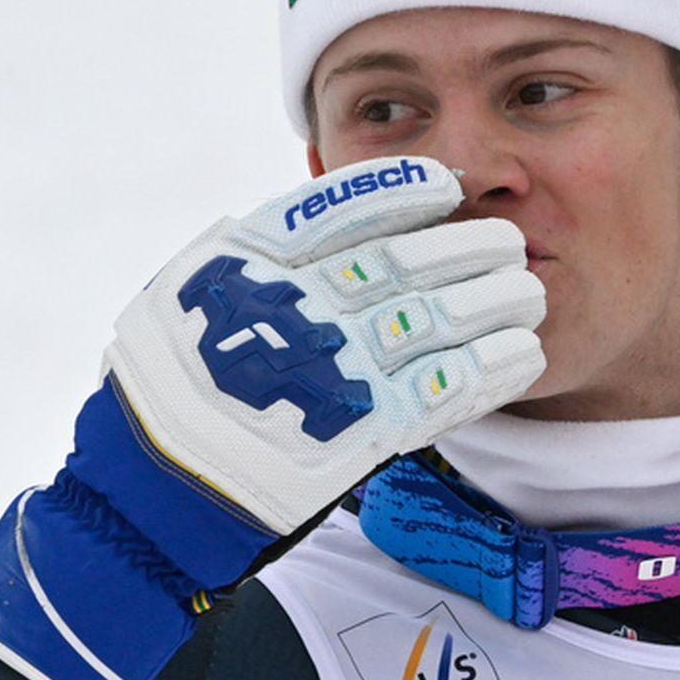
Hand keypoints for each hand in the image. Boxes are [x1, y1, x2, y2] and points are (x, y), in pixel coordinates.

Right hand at [0, 156, 545, 679]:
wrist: (151, 493)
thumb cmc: (165, 389)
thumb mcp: (190, 292)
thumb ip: (257, 254)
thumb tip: (324, 226)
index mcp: (251, 262)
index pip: (346, 207)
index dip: (404, 192)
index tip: (445, 185)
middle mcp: (298, 307)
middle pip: (406, 261)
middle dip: (468, 248)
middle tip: (508, 242)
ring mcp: (333, 368)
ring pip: (438, 320)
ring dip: (494, 304)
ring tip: (528, 294)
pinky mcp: (363, 432)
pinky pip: (446, 390)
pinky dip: (490, 370)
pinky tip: (521, 355)